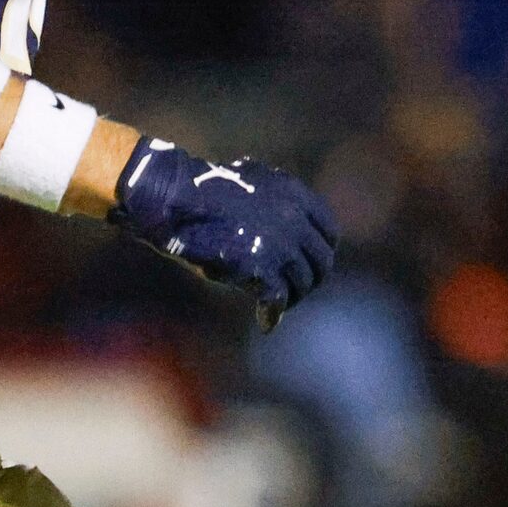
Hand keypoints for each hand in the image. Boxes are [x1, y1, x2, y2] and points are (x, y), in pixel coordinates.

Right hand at [109, 140, 337, 321]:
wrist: (178, 199)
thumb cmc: (206, 192)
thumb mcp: (255, 186)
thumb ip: (280, 206)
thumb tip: (292, 234)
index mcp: (296, 195)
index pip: (329, 233)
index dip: (322, 253)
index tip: (311, 266)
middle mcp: (295, 218)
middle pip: (321, 263)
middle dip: (309, 280)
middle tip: (294, 291)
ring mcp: (281, 244)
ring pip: (302, 283)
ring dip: (291, 298)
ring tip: (275, 305)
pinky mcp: (261, 267)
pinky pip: (278, 299)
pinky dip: (272, 314)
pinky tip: (265, 320)